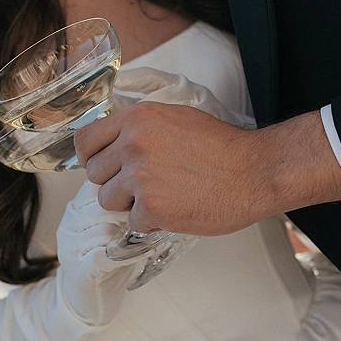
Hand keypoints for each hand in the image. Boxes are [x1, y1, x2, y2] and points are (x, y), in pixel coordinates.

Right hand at [55, 180, 137, 325]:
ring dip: (129, 235)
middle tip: (148, 218)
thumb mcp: (108, 225)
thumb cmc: (104, 260)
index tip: (141, 197)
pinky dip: (127, 255)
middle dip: (129, 213)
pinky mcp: (79, 270)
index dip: (122, 190)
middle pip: (102, 205)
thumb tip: (148, 185)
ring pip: (104, 230)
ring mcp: (71, 248)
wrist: (88, 300)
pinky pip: (104, 256)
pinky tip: (141, 253)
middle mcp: (69, 225)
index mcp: (75, 209)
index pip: (97, 185)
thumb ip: (118, 205)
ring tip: (144, 237)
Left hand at [74, 101, 340, 235]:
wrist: (255, 171)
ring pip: (107, 199)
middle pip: (94, 173)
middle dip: (114, 181)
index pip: (85, 139)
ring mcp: (140, 177)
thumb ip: (140, 128)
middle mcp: (133, 144)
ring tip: (160, 196)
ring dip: (128, 203)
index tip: (101, 164)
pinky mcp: (151, 208)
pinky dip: (150, 222)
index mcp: (137, 118)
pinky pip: (132, 222)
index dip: (90, 156)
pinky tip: (174, 209)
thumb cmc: (222, 147)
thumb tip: (113, 146)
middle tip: (142, 183)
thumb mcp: (175, 119)